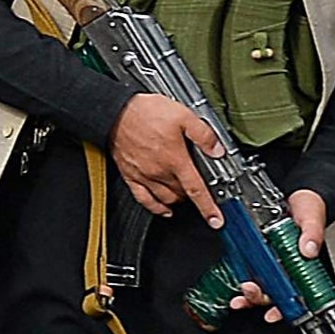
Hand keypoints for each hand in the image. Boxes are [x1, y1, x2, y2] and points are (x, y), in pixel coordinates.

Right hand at [108, 94, 223, 221]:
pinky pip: (144, 199)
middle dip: (194, 195)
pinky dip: (156, 207)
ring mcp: (144, 176)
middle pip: (182, 195)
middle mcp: (160, 172)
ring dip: (178, 200)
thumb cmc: (146, 113)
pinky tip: (163, 209)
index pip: (196, 190)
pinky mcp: (131, 176)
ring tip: (185, 194)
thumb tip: (217, 149)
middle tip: (200, 188)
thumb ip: (203, 134)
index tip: (216, 220)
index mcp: (175, 159)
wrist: (117, 112)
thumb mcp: (183, 116)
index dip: (208, 208)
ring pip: (165, 199)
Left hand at [226, 190, 329, 323]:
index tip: (274, 314)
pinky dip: (242, 276)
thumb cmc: (310, 207)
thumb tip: (308, 248)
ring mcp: (273, 261)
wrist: (297, 193)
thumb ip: (312, 232)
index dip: (286, 308)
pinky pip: (250, 269)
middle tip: (250, 293)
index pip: (298, 294)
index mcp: (304, 265)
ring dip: (249, 294)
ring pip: (261, 286)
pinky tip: (237, 278)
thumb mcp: (312, 217)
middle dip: (260, 299)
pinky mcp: (259, 253)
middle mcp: (288, 267)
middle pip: (275, 293)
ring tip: (241, 293)